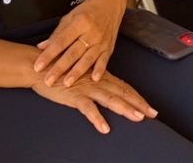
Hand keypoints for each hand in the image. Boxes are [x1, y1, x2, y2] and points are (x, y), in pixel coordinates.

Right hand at [32, 70, 156, 133]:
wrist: (40, 65)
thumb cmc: (61, 70)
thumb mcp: (82, 75)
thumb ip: (95, 81)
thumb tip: (108, 91)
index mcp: (101, 77)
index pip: (125, 88)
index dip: (138, 98)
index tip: (150, 108)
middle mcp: (98, 82)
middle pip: (123, 93)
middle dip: (139, 104)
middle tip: (152, 114)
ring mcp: (87, 88)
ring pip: (110, 99)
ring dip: (125, 109)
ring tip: (137, 118)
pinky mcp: (74, 96)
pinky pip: (87, 109)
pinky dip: (97, 118)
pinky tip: (104, 127)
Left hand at [35, 0, 125, 86]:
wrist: (111, 3)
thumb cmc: (89, 9)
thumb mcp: (71, 16)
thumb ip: (57, 33)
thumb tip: (41, 47)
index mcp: (80, 22)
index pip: (61, 41)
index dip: (48, 55)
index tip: (38, 66)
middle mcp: (91, 32)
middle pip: (73, 53)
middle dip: (59, 68)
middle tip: (48, 80)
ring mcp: (101, 40)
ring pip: (87, 59)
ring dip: (77, 72)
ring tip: (66, 83)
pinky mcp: (109, 46)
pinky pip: (104, 60)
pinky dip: (100, 69)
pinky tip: (94, 79)